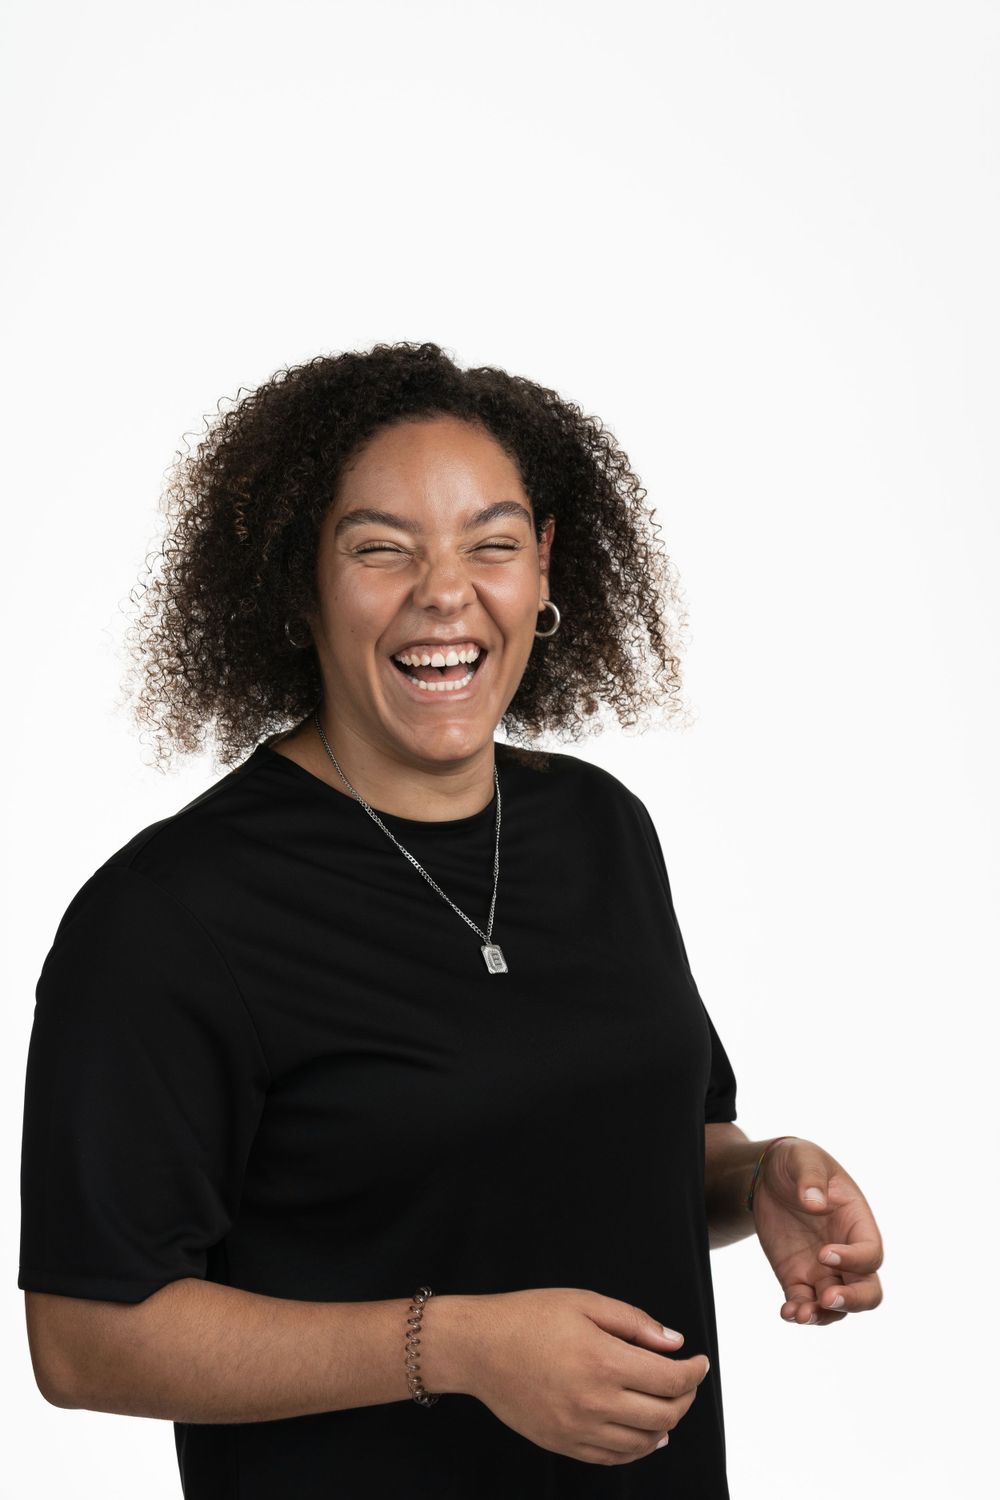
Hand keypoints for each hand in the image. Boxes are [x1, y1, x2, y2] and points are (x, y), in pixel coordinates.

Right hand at [462, 1287, 711, 1466]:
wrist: (479, 1348)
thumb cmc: (529, 1317)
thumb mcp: (585, 1302)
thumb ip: (634, 1323)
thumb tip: (674, 1343)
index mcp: (603, 1362)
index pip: (670, 1380)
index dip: (694, 1372)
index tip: (699, 1362)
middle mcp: (595, 1402)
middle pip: (663, 1414)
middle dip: (684, 1398)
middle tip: (685, 1380)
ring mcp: (578, 1429)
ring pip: (643, 1443)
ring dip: (665, 1425)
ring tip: (668, 1405)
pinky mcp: (564, 1444)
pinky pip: (613, 1458)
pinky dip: (637, 1448)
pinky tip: (644, 1434)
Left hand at [751, 1138, 884, 1325]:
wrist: (767, 1175)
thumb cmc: (795, 1161)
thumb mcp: (803, 1158)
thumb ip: (811, 1177)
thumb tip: (815, 1202)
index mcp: (857, 1222)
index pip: (871, 1253)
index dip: (854, 1260)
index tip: (825, 1252)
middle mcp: (846, 1251)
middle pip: (868, 1290)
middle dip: (853, 1300)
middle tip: (828, 1297)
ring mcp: (823, 1269)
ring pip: (837, 1307)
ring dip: (823, 1315)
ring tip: (801, 1313)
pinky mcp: (798, 1277)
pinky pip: (805, 1303)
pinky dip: (799, 1312)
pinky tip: (787, 1312)